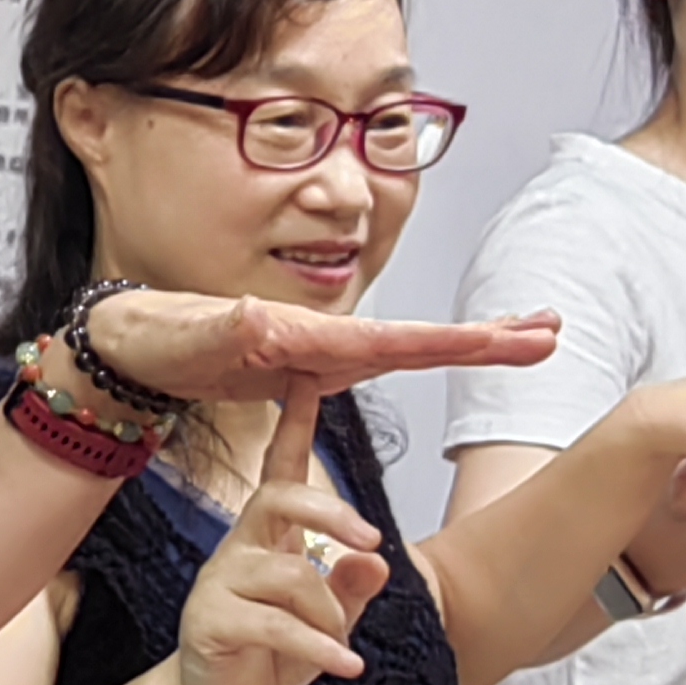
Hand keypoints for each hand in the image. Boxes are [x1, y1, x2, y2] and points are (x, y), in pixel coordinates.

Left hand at [82, 291, 562, 410]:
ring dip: (470, 344)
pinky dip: (422, 354)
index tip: (515, 338)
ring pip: (409, 347)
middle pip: (419, 340)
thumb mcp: (188, 338)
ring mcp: (321, 352)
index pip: (395, 341)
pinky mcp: (310, 366)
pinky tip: (452, 352)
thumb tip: (261, 318)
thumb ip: (225, 329)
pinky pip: (377, 362)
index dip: (457, 343)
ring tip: (530, 338)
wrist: (133, 341)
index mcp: (308, 334)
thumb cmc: (157, 335)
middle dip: (486, 339)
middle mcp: (324, 339)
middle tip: (552, 332)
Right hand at [168, 394, 394, 684]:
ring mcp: (221, 583)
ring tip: (341, 647)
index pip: (281, 471)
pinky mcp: (212, 620)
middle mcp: (239, 549)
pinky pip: (277, 625)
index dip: (295, 428)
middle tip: (371, 542)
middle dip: (331, 513)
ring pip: (289, 573)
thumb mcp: (325, 622)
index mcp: (267, 538)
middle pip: (278, 499)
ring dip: (330, 613)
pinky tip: (347, 666)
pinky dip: (320, 647)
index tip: (307, 380)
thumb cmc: (268, 655)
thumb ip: (350, 591)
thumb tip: (375, 563)